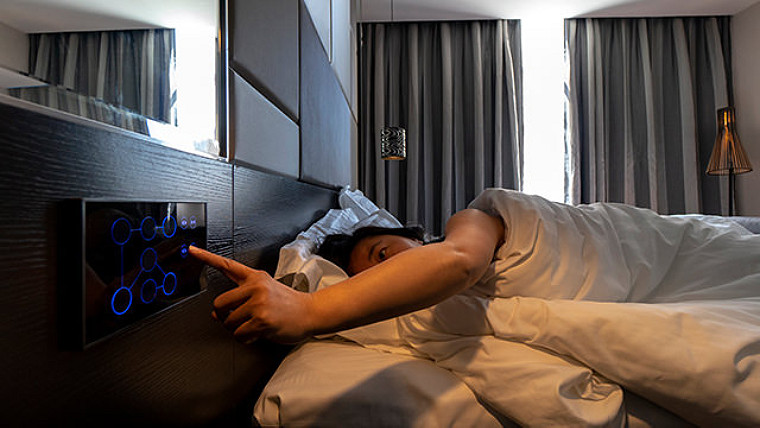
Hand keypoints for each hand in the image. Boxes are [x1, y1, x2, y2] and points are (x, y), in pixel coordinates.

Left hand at [189, 246, 313, 343]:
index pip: (227, 265)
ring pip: (228, 322)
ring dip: (237, 330)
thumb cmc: (288, 304)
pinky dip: (246, 339)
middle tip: (239, 318)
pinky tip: (258, 333)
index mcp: (255, 277)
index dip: (206, 257)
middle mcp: (256, 287)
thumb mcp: (266, 291)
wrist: (311, 312)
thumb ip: (240, 298)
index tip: (191, 250)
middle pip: (219, 304)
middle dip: (225, 316)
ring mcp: (259, 303)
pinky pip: (239, 335)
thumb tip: (215, 313)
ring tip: (253, 326)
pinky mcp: (262, 320)